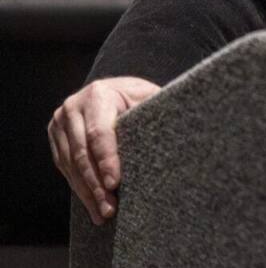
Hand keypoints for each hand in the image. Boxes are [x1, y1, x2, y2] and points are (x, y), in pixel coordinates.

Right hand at [48, 76, 160, 224]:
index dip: (107, 160)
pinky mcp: (56, 139)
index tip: (115, 183)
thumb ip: (152, 109)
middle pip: (82, 153)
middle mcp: (72, 108)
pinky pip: (65, 169)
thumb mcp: (147, 97)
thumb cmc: (138, 96)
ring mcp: (59, 124)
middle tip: (110, 208)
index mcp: (97, 95)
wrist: (115, 91)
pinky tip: (92, 206)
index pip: (99, 133)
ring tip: (104, 214)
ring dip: (87, 193)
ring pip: (71, 165)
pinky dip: (80, 189)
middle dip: (96, 184)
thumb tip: (171, 128)